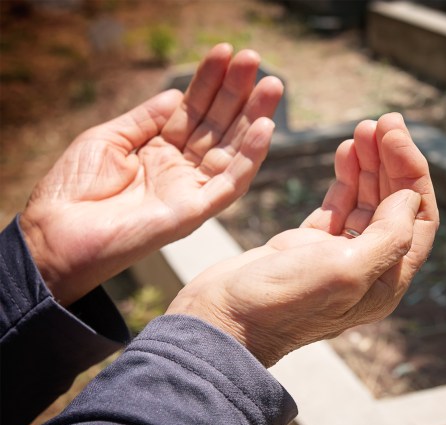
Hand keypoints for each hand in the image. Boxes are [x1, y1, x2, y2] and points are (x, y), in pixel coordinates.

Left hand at [19, 44, 281, 305]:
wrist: (57, 234)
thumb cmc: (74, 189)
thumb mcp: (108, 138)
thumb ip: (145, 118)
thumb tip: (176, 93)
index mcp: (158, 150)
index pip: (192, 110)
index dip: (209, 81)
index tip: (224, 52)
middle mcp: (180, 168)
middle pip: (217, 124)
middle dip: (237, 91)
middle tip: (254, 58)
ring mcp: (190, 189)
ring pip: (232, 149)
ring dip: (254, 117)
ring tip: (272, 85)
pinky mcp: (195, 211)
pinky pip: (230, 183)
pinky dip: (250, 158)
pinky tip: (264, 129)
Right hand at [167, 114, 438, 366]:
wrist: (221, 319)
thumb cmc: (281, 303)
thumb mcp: (345, 271)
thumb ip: (388, 236)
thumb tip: (412, 197)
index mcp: (386, 280)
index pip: (418, 218)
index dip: (412, 173)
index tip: (396, 135)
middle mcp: (368, 269)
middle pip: (394, 205)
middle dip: (392, 160)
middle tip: (384, 121)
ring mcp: (337, 256)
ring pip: (367, 201)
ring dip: (370, 163)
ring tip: (364, 128)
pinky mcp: (308, 246)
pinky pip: (338, 205)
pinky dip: (345, 177)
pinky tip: (345, 151)